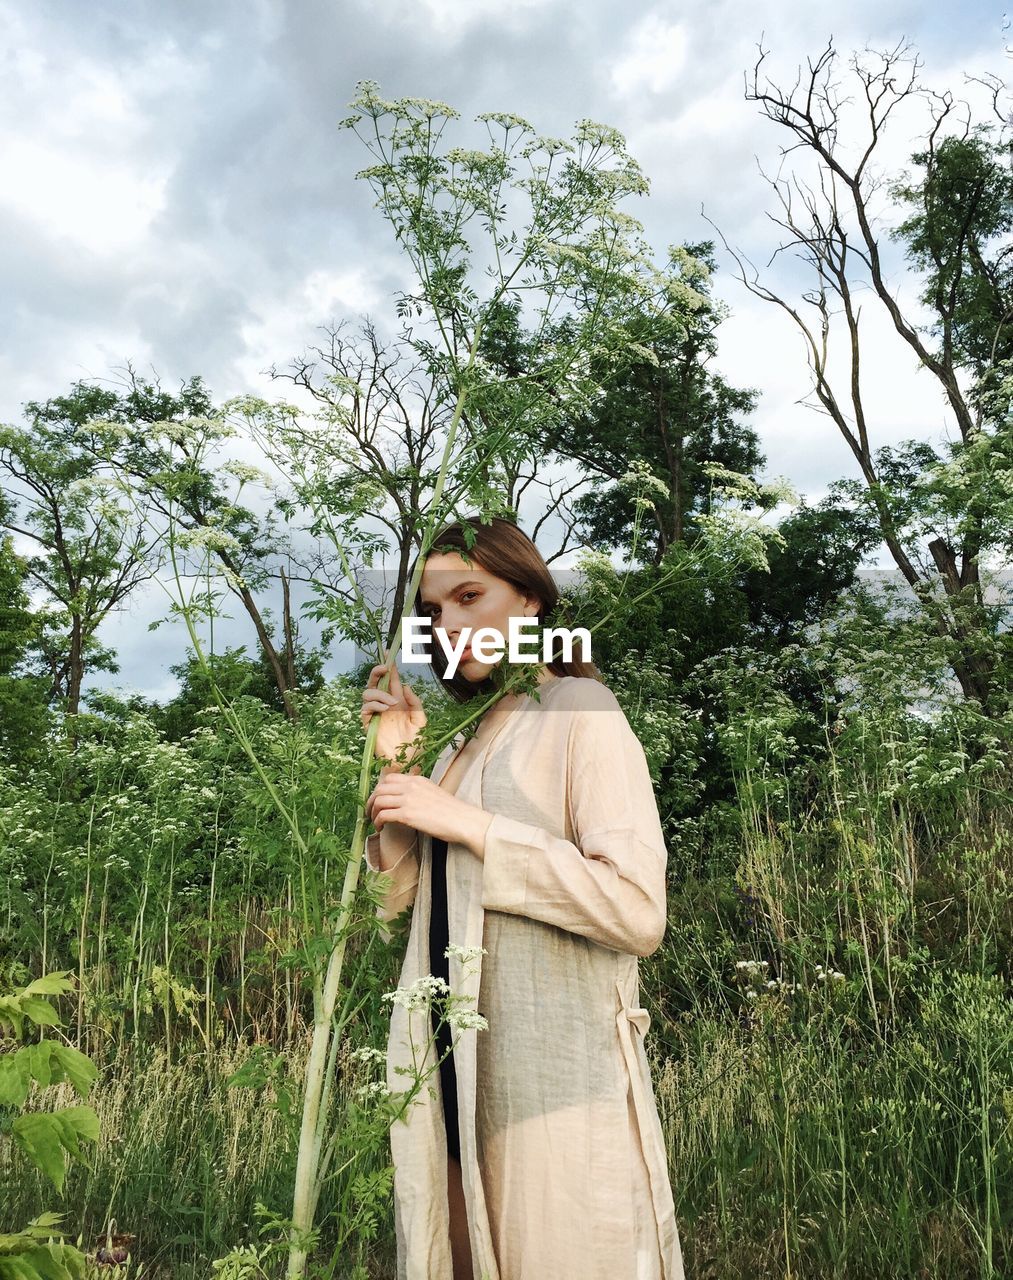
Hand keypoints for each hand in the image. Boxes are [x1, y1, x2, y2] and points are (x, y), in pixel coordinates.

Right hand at [361, 648, 426, 765]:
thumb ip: (415, 702)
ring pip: (368, 693)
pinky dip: (375, 704)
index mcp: (398, 702)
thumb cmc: (416, 743)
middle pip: (375, 682)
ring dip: (380, 693)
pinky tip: (385, 709)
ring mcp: (376, 714)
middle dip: (377, 672)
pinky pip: (365, 709)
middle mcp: (385, 705)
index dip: (389, 667)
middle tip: (384, 668)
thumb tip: (405, 686)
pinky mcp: (369, 724)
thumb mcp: (421, 720)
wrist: (407, 762)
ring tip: (393, 703)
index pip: (391, 681)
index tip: (388, 653)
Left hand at [366, 769, 493, 859]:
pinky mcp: (407, 815)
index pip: (389, 778)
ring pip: (378, 801)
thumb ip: (418, 792)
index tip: (378, 800)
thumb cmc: (452, 811)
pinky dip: (378, 821)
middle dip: (371, 801)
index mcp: (417, 780)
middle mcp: (410, 786)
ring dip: (372, 812)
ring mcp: (408, 800)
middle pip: (380, 788)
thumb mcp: (433, 793)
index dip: (380, 789)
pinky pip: (383, 815)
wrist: (463, 820)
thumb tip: (406, 800)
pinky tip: (380, 828)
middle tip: (370, 812)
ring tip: (375, 822)